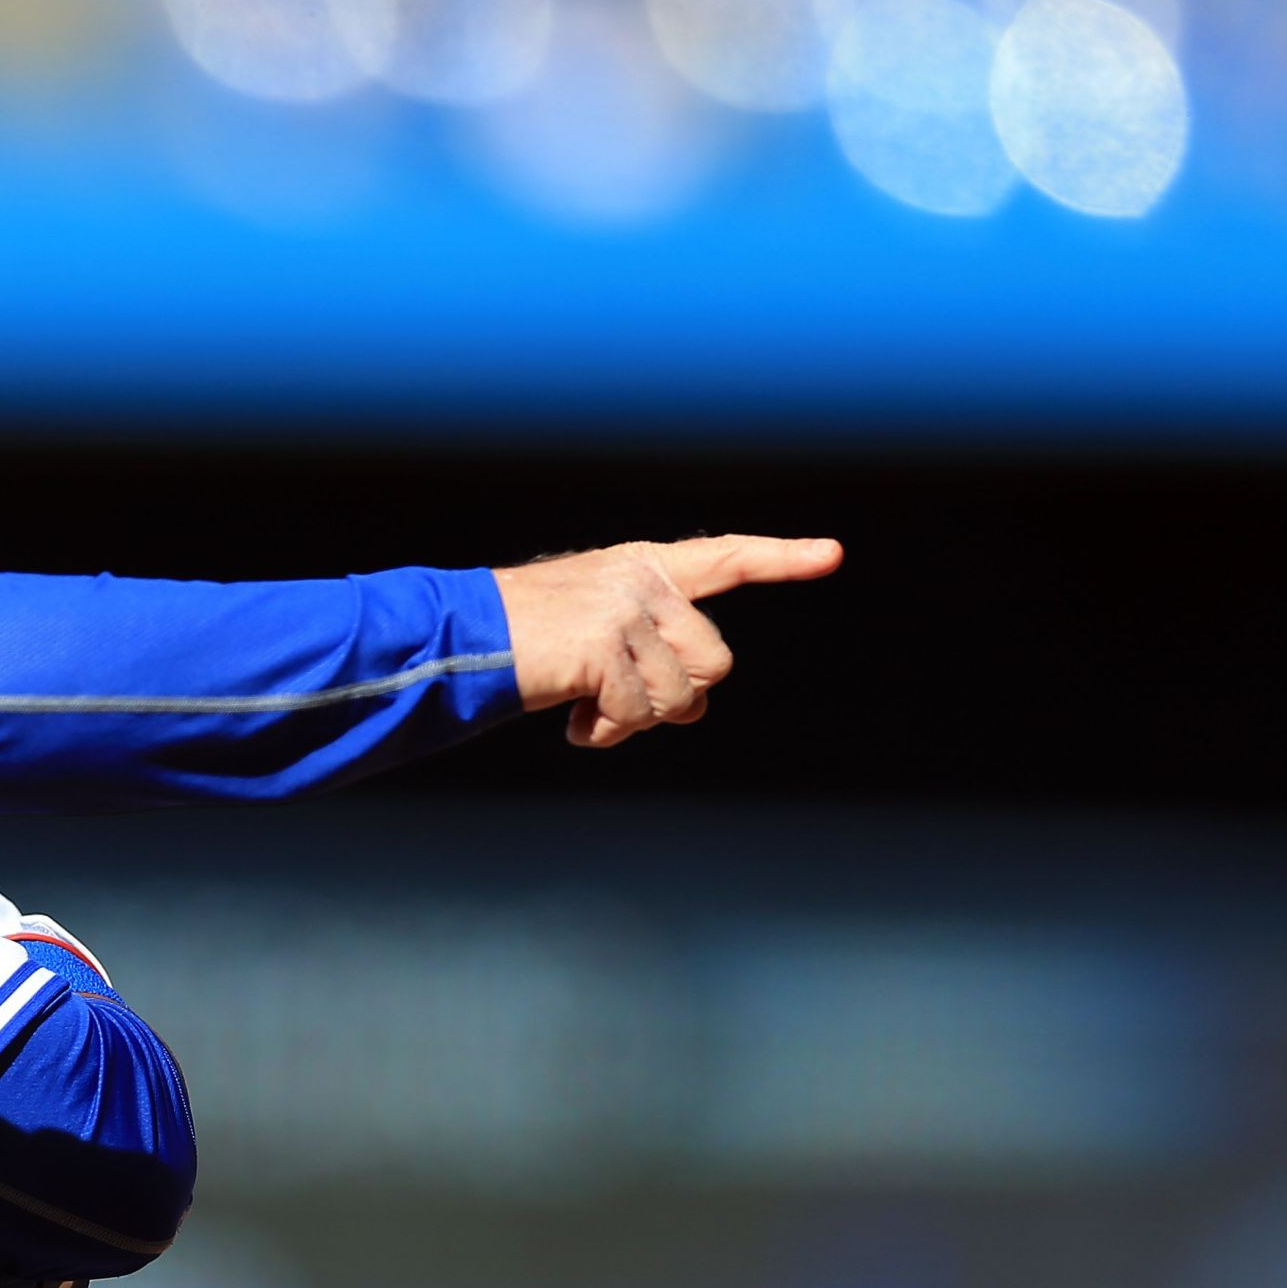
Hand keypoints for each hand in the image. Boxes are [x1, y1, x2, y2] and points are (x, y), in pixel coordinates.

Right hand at [493, 535, 841, 749]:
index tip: (831, 554)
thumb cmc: (517, 641)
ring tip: (590, 711)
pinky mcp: (605, 647)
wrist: (454, 636)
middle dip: (675, 698)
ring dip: (639, 720)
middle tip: (619, 706)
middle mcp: (641, 582)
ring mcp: (625, 612)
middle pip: (714, 660)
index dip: (780, 558)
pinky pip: (637, 714)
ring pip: (682, 696)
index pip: (723, 559)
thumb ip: (650, 656)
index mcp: (641, 568)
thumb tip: (695, 711)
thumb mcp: (593, 634)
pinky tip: (576, 723)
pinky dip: (608, 733)